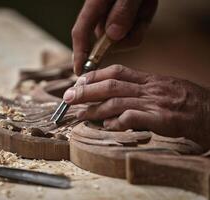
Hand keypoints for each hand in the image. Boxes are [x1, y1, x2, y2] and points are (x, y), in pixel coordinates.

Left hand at [63, 65, 209, 149]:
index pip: (116, 71)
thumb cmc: (188, 103)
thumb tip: (115, 102)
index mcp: (149, 79)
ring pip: (117, 101)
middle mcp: (150, 88)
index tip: (78, 81)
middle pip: (110, 85)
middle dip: (86, 91)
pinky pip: (134, 117)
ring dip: (94, 108)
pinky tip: (107, 126)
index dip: (94, 75)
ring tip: (79, 115)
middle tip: (68, 97)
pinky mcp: (163, 119)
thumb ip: (140, 91)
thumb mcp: (164, 89)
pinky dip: (117, 121)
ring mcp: (155, 103)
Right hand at [72, 0, 157, 74]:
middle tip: (139, 12)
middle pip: (105, 40)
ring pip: (122, 39)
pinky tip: (146, 5)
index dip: (79, 54)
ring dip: (138, 26)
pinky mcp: (124, 19)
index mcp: (95, 5)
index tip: (80, 72)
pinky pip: (134, 32)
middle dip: (124, 37)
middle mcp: (101, 14)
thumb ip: (122, 11)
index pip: (81, 34)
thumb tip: (112, 36)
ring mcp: (113, 17)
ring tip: (144, 3)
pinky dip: (143, 22)